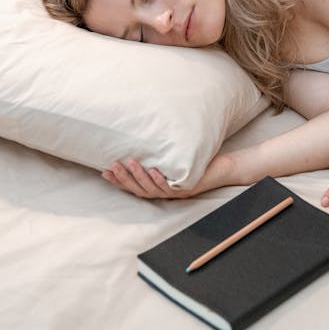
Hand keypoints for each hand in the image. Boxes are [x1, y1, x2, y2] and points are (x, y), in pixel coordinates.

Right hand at [101, 152, 234, 198]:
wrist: (223, 169)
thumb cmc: (197, 161)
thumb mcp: (174, 156)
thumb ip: (159, 153)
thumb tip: (141, 136)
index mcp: (159, 187)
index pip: (133, 187)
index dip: (118, 181)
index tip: (104, 172)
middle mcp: (165, 193)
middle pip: (139, 189)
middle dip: (124, 178)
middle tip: (111, 166)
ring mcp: (176, 192)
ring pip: (152, 188)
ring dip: (140, 176)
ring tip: (130, 163)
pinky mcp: (188, 189)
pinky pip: (171, 187)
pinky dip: (161, 179)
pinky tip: (154, 171)